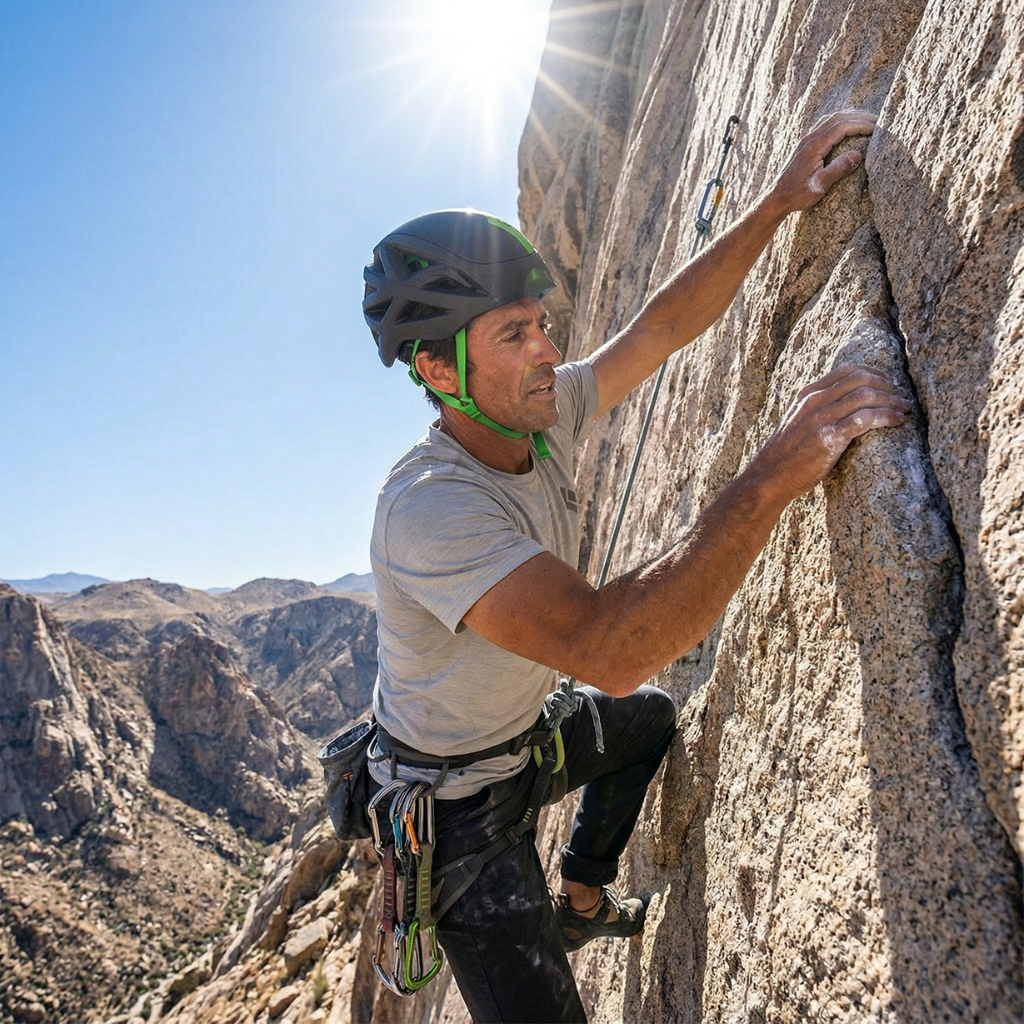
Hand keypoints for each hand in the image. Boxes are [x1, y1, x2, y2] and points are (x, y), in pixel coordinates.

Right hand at [754, 363, 912, 500]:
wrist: (770, 477)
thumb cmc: (786, 455)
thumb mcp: (796, 422)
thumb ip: (816, 409)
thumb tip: (842, 405)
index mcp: (807, 395)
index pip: (846, 371)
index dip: (873, 372)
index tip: (888, 381)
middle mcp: (815, 401)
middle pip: (861, 380)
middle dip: (888, 385)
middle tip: (903, 396)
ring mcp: (821, 418)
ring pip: (866, 396)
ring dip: (892, 401)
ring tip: (905, 409)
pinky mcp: (829, 437)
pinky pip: (865, 419)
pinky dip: (886, 417)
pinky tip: (897, 422)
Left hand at [770, 109, 876, 213]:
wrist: (775, 198)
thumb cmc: (796, 195)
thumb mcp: (818, 187)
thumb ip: (837, 170)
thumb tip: (858, 155)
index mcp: (813, 146)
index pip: (841, 127)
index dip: (861, 125)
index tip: (877, 128)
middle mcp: (809, 139)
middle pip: (837, 118)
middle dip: (859, 117)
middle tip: (878, 120)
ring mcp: (806, 141)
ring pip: (830, 119)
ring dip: (850, 117)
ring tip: (867, 121)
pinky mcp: (805, 145)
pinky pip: (825, 126)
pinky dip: (840, 122)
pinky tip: (847, 128)